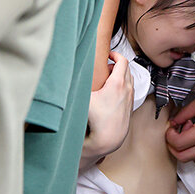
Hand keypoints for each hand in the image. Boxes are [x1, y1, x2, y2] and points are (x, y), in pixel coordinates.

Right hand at [80, 51, 132, 170]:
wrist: (107, 139)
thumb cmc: (95, 120)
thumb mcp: (84, 98)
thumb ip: (76, 84)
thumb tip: (64, 74)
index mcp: (118, 83)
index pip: (122, 61)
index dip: (116, 54)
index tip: (109, 55)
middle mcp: (127, 90)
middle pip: (127, 69)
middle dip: (117, 64)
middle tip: (107, 66)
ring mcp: (130, 99)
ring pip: (130, 80)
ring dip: (121, 76)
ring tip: (109, 79)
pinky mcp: (130, 107)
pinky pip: (129, 91)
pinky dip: (124, 86)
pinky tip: (112, 93)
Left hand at [166, 91, 194, 161]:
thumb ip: (184, 112)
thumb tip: (174, 121)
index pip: (179, 143)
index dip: (170, 136)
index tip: (171, 128)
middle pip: (183, 157)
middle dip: (173, 147)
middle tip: (172, 135)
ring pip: (190, 158)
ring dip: (183, 147)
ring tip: (187, 132)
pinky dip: (192, 148)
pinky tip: (194, 135)